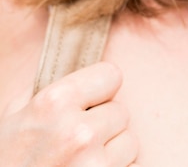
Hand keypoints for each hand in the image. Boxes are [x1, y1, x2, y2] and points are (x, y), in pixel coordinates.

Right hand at [0, 61, 138, 165]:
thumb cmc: (6, 159)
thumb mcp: (14, 115)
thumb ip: (50, 90)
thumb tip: (82, 75)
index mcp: (55, 103)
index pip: (112, 75)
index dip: (101, 89)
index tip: (90, 101)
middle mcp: (78, 132)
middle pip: (121, 111)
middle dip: (104, 123)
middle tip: (78, 139)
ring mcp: (94, 164)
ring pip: (130, 142)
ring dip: (111, 150)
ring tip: (81, 159)